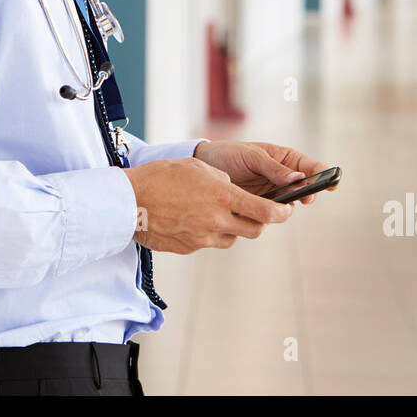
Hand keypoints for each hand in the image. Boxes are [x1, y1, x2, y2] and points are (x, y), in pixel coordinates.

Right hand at [122, 157, 293, 254]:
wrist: (128, 201)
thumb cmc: (160, 177)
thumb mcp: (197, 168)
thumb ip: (221, 180)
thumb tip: (233, 190)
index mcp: (222, 197)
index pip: (264, 212)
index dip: (281, 213)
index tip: (287, 211)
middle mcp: (216, 220)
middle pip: (254, 230)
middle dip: (259, 222)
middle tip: (256, 212)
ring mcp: (202, 238)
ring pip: (232, 238)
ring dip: (232, 228)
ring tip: (215, 212)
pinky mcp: (189, 248)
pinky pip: (208, 243)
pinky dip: (209, 233)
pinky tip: (193, 220)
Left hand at [192, 140, 333, 204]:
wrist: (205, 167)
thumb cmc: (230, 154)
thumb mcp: (251, 156)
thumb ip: (273, 168)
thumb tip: (297, 178)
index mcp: (285, 159)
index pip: (310, 167)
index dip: (323, 175)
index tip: (331, 184)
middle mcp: (283, 177)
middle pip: (305, 189)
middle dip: (306, 194)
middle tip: (303, 198)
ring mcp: (273, 193)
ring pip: (289, 205)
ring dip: (286, 206)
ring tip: (277, 203)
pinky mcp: (260, 206)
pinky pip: (272, 214)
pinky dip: (270, 214)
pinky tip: (262, 211)